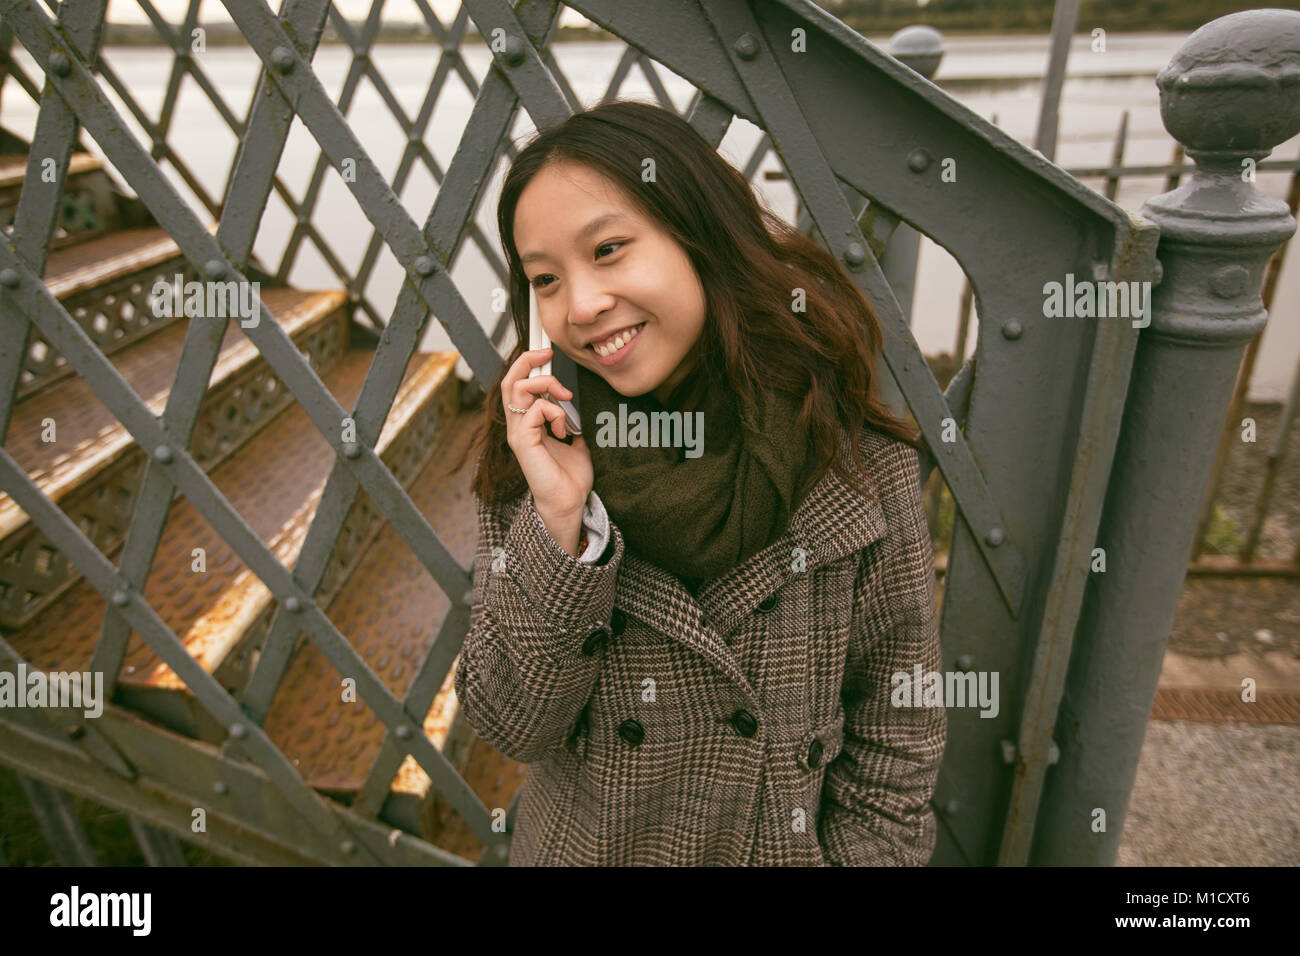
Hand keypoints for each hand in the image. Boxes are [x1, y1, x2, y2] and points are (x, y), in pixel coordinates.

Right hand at [502, 347, 593, 527]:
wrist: (569, 503)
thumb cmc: (570, 477)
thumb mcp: (576, 444)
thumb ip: (572, 425)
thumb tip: (580, 413)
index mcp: (527, 423)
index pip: (517, 384)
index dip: (528, 364)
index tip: (548, 354)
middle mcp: (517, 425)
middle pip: (509, 380)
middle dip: (528, 360)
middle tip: (548, 355)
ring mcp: (518, 433)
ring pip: (516, 388)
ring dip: (546, 385)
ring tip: (564, 398)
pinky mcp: (523, 442)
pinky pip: (535, 410)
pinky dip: (554, 411)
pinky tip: (564, 429)